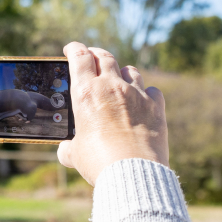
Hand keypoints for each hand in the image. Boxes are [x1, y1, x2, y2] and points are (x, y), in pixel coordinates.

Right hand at [57, 42, 167, 185]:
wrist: (132, 173)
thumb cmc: (98, 161)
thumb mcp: (75, 154)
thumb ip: (68, 147)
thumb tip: (65, 151)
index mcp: (85, 92)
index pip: (79, 56)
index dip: (74, 48)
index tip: (71, 48)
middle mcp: (111, 87)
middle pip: (105, 57)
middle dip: (96, 53)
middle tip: (93, 56)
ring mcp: (136, 94)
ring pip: (130, 70)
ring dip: (122, 71)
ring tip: (119, 77)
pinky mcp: (156, 107)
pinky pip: (152, 90)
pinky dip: (146, 93)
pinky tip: (143, 100)